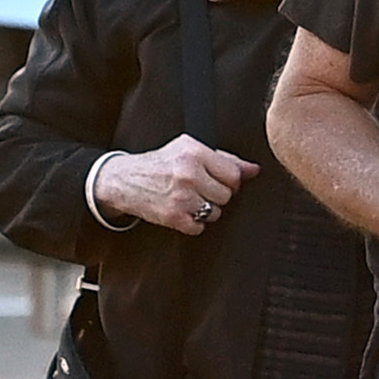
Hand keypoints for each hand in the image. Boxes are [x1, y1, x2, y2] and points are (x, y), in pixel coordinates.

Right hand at [94, 135, 259, 233]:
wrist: (124, 180)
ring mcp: (181, 196)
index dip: (230, 182)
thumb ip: (225, 159)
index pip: (234, 175)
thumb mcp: (189, 150)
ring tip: (189, 199)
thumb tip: (254, 170)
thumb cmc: (160, 164)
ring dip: (205, 210)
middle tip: (200, 190)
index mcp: (194, 152)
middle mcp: (188, 173)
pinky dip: (193, 223)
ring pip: (215, 213)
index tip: (219, 181)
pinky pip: (200, 227)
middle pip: (226, 196)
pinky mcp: (173, 216)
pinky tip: (181, 210)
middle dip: (216, 195)